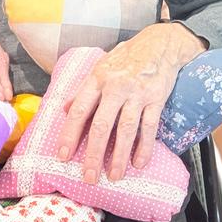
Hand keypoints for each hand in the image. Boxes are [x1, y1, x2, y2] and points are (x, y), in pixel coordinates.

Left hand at [57, 23, 205, 183]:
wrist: (159, 44)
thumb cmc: (126, 58)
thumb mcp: (100, 67)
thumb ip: (83, 89)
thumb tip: (66, 109)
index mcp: (97, 78)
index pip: (80, 110)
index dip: (70, 134)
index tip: (62, 156)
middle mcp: (116, 86)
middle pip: (101, 125)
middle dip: (93, 154)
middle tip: (88, 177)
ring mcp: (137, 93)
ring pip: (126, 130)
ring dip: (118, 156)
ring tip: (113, 176)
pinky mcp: (157, 99)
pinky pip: (149, 127)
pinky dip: (144, 147)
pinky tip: (138, 163)